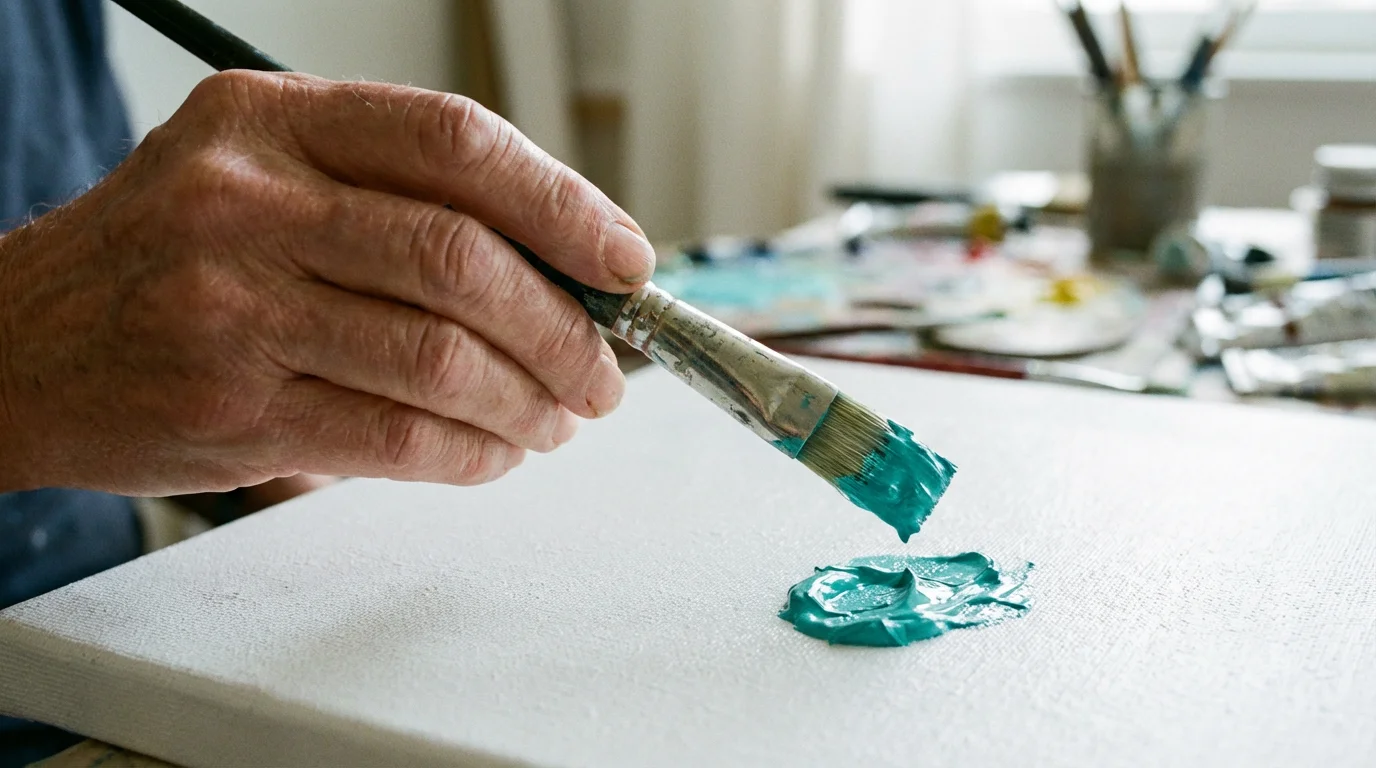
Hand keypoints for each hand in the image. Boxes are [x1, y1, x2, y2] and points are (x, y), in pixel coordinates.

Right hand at [0, 72, 653, 494]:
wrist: (19, 346)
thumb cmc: (168, 261)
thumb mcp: (261, 178)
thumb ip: (391, 199)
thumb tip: (559, 264)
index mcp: (272, 121)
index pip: (455, 142)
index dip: (563, 204)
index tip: (623, 259)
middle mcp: (248, 200)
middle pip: (460, 258)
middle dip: (562, 328)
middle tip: (602, 371)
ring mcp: (232, 306)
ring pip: (439, 356)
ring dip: (528, 401)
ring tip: (558, 419)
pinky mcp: (229, 406)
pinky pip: (393, 435)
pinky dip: (470, 453)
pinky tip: (496, 453)